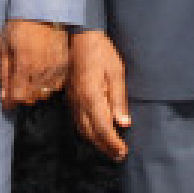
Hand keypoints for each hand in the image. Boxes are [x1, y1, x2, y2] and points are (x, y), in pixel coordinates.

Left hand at [0, 19, 68, 109]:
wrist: (45, 11)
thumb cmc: (20, 27)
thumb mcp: (4, 46)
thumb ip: (4, 73)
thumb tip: (4, 97)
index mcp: (25, 64)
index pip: (19, 97)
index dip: (11, 100)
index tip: (7, 97)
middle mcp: (42, 69)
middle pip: (31, 98)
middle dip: (21, 95)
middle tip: (16, 84)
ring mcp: (56, 69)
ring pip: (44, 94)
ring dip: (34, 91)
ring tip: (28, 78)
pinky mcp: (65, 66)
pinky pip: (55, 86)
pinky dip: (47, 85)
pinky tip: (41, 75)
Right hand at [65, 30, 130, 160]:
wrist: (81, 36)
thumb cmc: (102, 51)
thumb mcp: (116, 72)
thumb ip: (118, 98)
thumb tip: (123, 123)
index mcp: (91, 95)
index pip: (103, 127)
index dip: (113, 143)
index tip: (124, 151)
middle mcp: (79, 101)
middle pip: (90, 133)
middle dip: (105, 147)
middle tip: (119, 156)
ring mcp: (72, 100)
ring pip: (82, 129)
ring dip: (95, 142)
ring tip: (110, 149)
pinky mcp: (70, 97)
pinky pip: (77, 121)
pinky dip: (87, 132)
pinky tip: (95, 134)